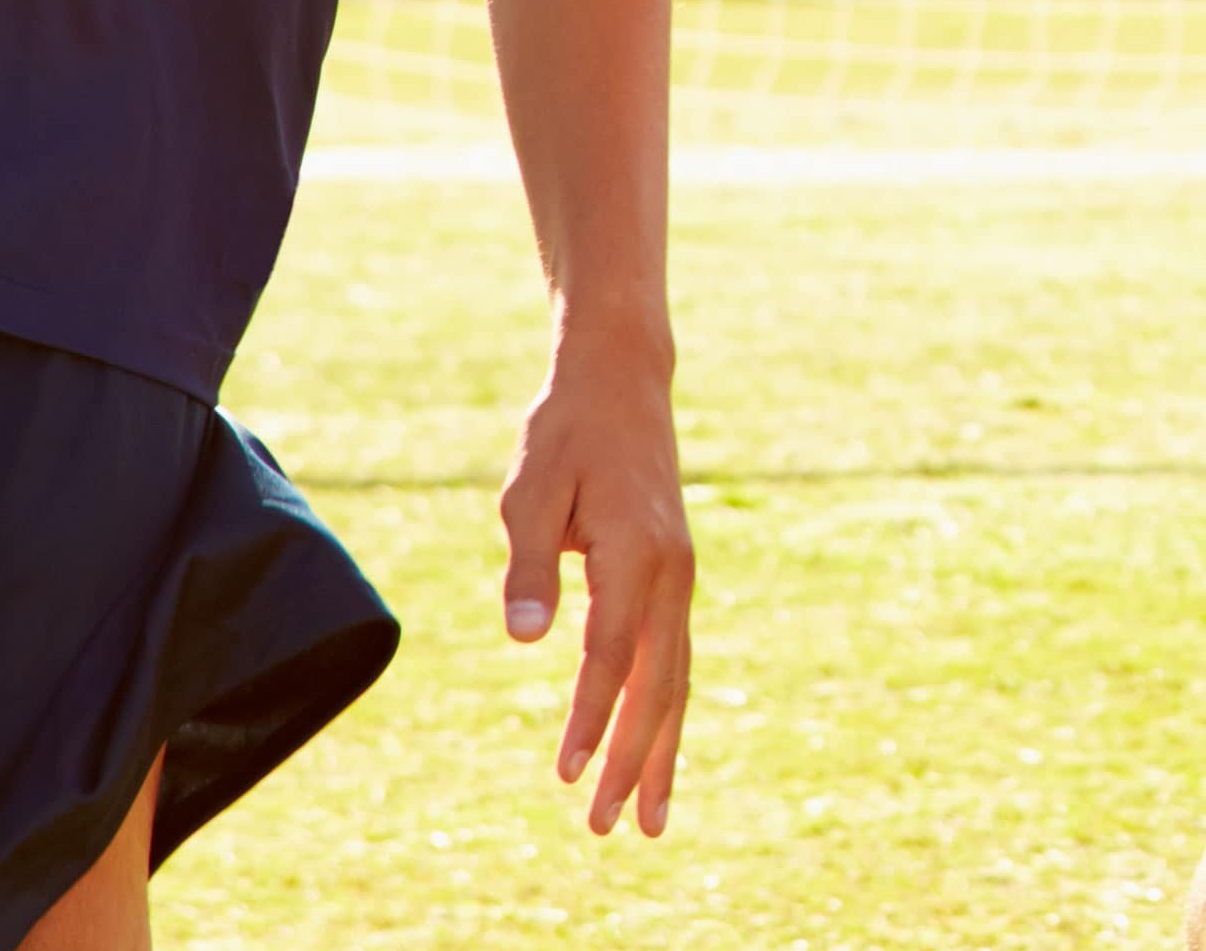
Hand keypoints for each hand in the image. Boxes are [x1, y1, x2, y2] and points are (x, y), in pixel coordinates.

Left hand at [498, 317, 692, 836]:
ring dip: (660, 750)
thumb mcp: (530, 491)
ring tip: (649, 816)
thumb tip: (525, 637)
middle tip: (612, 826)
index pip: (611, 656)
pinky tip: (652, 746)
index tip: (569, 774)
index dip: (591, 718)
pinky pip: (676, 658)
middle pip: (658, 685)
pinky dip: (665, 711)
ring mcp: (681, 577)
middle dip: (635, 760)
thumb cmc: (567, 434)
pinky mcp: (674, 576)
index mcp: (637, 554)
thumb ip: (529, 565)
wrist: (622, 380)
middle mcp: (673, 574)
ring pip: (677, 680)